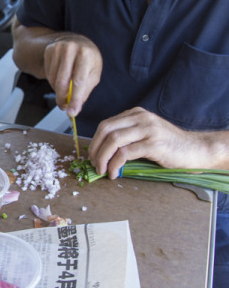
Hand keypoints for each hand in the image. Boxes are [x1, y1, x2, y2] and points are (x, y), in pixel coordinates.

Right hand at [44, 34, 101, 116]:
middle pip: (62, 82)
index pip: (79, 82)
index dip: (75, 99)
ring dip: (58, 91)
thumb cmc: (88, 58)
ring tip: (65, 92)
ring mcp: (58, 49)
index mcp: (86, 55)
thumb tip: (75, 107)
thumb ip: (85, 90)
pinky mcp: (49, 51)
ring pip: (53, 80)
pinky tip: (60, 79)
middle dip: (62, 99)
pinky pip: (48, 74)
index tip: (72, 112)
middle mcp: (70, 49)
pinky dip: (53, 82)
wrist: (76, 41)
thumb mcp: (94, 73)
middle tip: (65, 107)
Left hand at [88, 107, 205, 177]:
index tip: (92, 156)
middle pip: (106, 130)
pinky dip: (115, 164)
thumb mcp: (146, 133)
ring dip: (103, 158)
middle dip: (95, 149)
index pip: (106, 124)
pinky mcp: (154, 144)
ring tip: (102, 170)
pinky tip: (115, 173)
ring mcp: (148, 129)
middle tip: (94, 165)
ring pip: (114, 140)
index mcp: (136, 114)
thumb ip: (128, 136)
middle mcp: (141, 118)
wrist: (195, 149)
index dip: (95, 141)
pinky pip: (126, 153)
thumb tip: (103, 152)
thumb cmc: (169, 145)